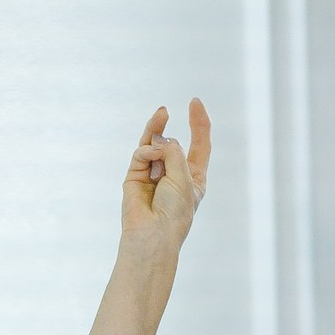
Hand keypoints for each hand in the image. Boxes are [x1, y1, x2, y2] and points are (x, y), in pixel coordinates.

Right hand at [120, 101, 210, 248]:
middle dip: (167, 127)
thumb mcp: (185, 179)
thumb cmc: (175, 212)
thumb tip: (158, 138)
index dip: (199, 123)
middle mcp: (173, 173)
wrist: (153, 233)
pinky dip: (147, 150)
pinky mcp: (135, 175)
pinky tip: (150, 155)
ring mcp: (153, 173)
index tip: (195, 102)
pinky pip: (141, 153)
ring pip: (153, 144)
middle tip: (165, 110)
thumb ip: (174, 154)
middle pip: (172, 142)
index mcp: (194, 177)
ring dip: (156, 134)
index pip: (199, 145)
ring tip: (160, 119)